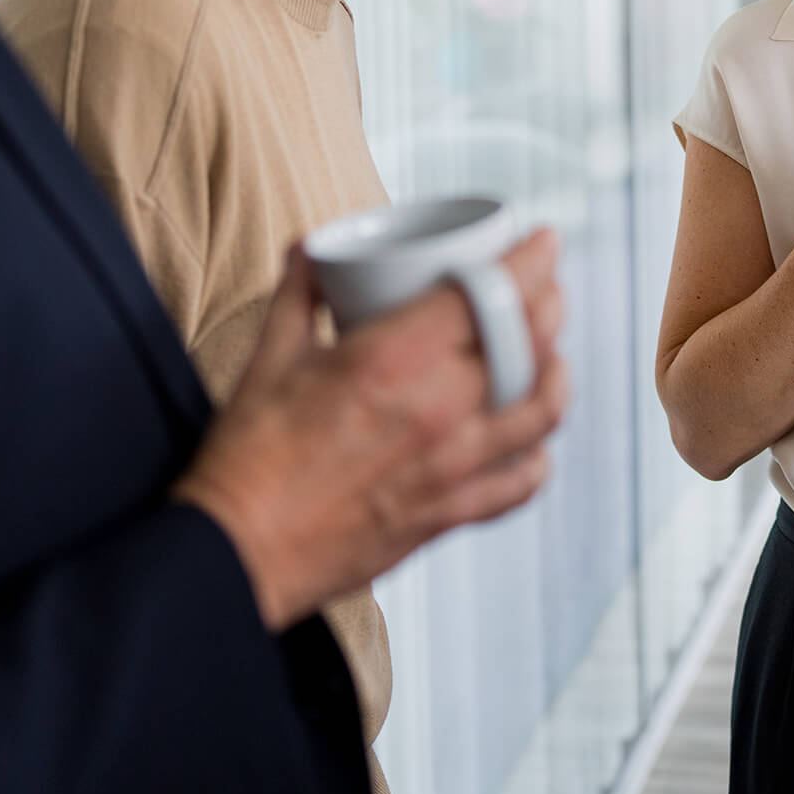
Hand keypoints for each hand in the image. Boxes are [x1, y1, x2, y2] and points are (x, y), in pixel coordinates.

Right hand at [176, 230, 570, 629]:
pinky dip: (537, 455)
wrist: (239, 552)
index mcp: (391, 359)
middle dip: (548, 304)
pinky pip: (522, 482)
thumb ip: (298, 292)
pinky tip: (528, 440)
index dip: (531, 260)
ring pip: (542, 410)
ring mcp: (450, 466)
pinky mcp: (449, 513)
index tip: (542, 242)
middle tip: (543, 289)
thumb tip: (311, 250)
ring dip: (555, 373)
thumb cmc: (249, 458)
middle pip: (529, 343)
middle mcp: (435, 409)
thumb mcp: (269, 355)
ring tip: (549, 356)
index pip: (489, 293)